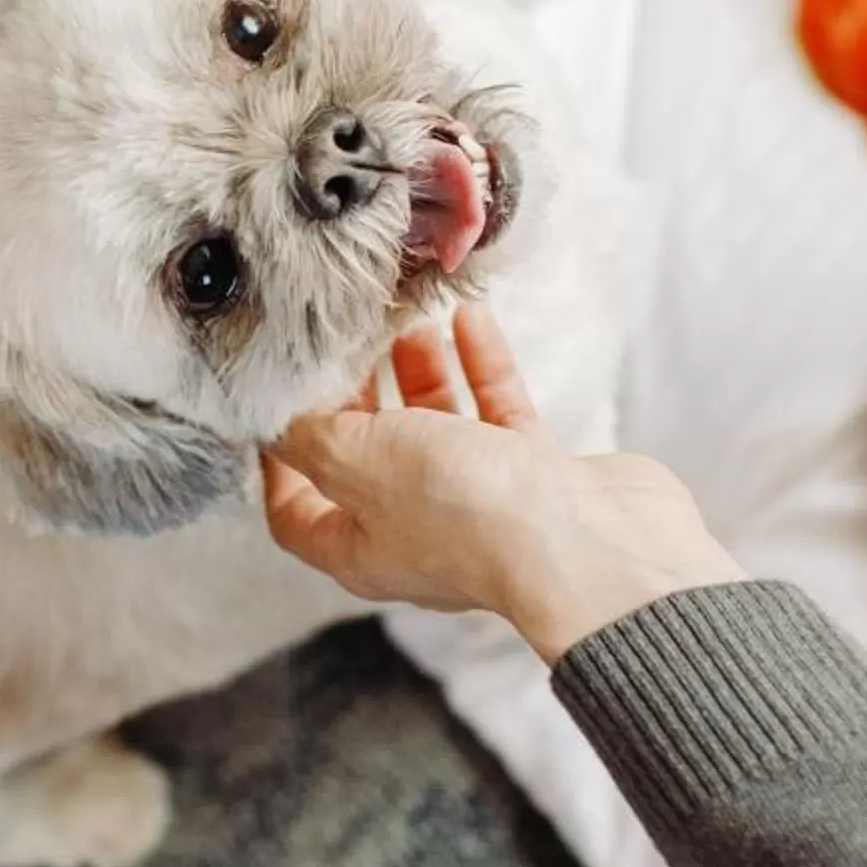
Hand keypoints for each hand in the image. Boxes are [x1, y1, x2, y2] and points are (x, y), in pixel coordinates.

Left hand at [262, 305, 743, 662]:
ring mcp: (479, 503)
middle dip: (357, 397)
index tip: (277, 404)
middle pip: (368, 460)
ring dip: (423, 372)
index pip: (297, 514)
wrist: (589, 543)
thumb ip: (312, 436)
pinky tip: (471, 318)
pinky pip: (497, 412)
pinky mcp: (534, 477)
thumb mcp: (360, 462)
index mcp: (361, 548)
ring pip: (437, 429)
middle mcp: (416, 531)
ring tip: (409, 319)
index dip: (278, 462)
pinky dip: (482, 365)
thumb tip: (280, 419)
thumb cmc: (471, 515)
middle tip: (346, 342)